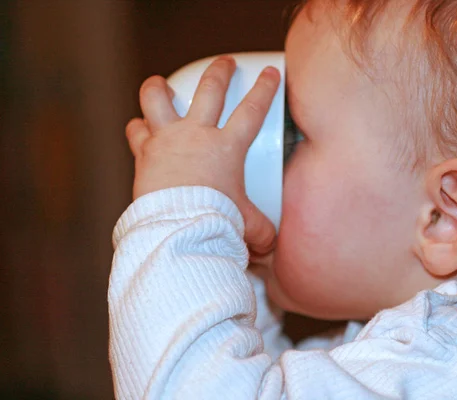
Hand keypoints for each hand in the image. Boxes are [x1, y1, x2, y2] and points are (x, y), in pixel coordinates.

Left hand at [125, 56, 280, 254]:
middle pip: (210, 89)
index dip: (264, 88)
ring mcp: (167, 140)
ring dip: (159, 87)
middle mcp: (196, 135)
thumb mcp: (246, 223)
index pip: (252, 110)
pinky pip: (136, 131)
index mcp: (226, 148)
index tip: (269, 73)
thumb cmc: (213, 222)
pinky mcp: (144, 153)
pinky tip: (139, 127)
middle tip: (224, 63)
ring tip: (161, 83)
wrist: (176, 229)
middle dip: (220, 71)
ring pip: (158, 98)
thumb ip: (260, 229)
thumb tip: (269, 245)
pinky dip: (137, 128)